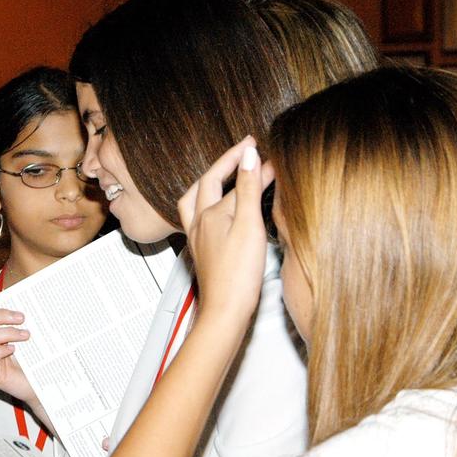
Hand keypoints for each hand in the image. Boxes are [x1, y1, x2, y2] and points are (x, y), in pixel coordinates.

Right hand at [0, 291, 38, 407]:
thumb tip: (42, 299)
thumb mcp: (37, 336)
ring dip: (7, 333)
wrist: (45, 386)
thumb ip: (32, 321)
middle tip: (22, 317)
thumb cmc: (40, 360)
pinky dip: (0, 351)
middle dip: (0, 314)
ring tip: (27, 336)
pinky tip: (14, 351)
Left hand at [176, 137, 273, 326]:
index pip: (230, 178)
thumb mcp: (249, 224)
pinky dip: (211, 203)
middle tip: (247, 150)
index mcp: (209, 213)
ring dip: (211, 183)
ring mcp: (198, 237)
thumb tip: (248, 155)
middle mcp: (198, 222)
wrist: (226, 311)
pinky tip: (222, 209)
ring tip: (226, 174)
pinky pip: (200, 216)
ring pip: (197, 200)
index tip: (260, 145)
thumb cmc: (238, 274)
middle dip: (227, 164)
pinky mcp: (203, 251)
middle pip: (208, 183)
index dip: (246, 160)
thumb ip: (249, 188)